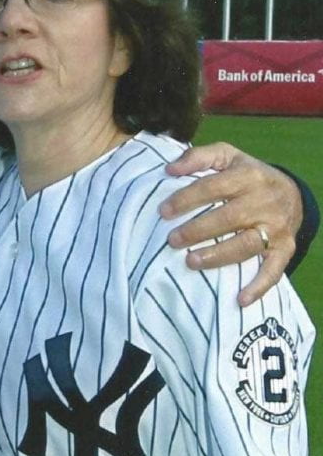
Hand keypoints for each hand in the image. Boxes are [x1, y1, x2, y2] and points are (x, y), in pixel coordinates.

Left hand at [160, 142, 301, 306]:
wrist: (292, 192)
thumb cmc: (247, 174)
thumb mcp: (226, 156)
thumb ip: (198, 157)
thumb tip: (169, 169)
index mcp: (248, 176)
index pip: (213, 187)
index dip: (187, 199)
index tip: (163, 211)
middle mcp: (265, 202)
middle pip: (229, 218)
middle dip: (198, 230)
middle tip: (171, 240)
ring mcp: (276, 227)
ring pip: (247, 245)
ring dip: (219, 256)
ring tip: (190, 261)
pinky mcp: (285, 248)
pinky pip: (274, 270)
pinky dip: (258, 286)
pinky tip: (240, 299)